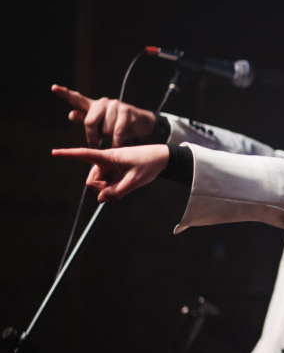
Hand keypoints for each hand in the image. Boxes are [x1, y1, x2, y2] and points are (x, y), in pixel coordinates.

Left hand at [51, 85, 157, 147]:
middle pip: (89, 121)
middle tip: (95, 148)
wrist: (141, 123)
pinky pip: (118, 131)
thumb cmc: (117, 125)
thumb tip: (71, 114)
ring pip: (105, 130)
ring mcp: (115, 106)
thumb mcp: (100, 125)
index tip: (54, 88)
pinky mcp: (127, 112)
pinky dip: (117, 142)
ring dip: (109, 140)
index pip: (77, 99)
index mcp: (93, 106)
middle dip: (92, 138)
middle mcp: (102, 103)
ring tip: (114, 141)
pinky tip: (118, 147)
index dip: (65, 93)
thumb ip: (86, 121)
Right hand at [51, 145, 169, 201]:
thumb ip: (117, 192)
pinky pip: (106, 185)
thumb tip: (100, 199)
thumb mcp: (134, 181)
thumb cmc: (148, 164)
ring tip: (126, 181)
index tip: (54, 153)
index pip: (85, 155)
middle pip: (92, 181)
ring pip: (99, 185)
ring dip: (109, 188)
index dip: (69, 154)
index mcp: (108, 157)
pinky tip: (125, 182)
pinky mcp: (112, 172)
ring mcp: (108, 167)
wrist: (160, 158)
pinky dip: (113, 188)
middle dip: (102, 188)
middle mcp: (105, 161)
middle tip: (121, 185)